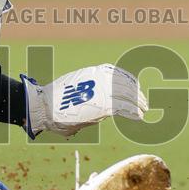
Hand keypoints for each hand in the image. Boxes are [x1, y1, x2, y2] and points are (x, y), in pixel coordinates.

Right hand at [21, 63, 147, 137]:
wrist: (43, 107)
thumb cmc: (54, 106)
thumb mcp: (75, 94)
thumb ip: (89, 100)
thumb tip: (97, 115)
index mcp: (93, 73)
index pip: (117, 74)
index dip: (129, 83)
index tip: (136, 90)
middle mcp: (99, 78)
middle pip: (125, 83)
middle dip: (136, 93)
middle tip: (144, 103)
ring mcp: (101, 90)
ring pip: (127, 94)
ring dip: (138, 102)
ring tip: (144, 110)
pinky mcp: (102, 104)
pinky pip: (123, 107)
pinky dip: (133, 111)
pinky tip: (139, 116)